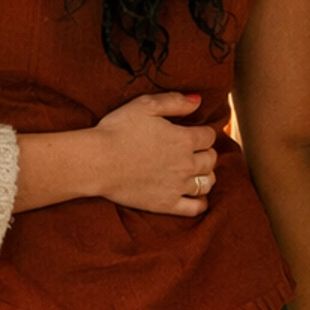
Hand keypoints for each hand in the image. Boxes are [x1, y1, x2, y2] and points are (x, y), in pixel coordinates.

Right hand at [92, 93, 218, 216]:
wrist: (98, 161)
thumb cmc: (118, 129)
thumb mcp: (145, 105)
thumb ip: (175, 101)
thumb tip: (198, 101)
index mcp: (184, 139)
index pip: (209, 136)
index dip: (205, 132)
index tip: (197, 131)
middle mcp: (186, 164)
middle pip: (210, 159)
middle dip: (207, 152)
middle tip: (196, 150)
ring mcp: (178, 186)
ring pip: (207, 182)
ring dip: (206, 174)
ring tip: (197, 170)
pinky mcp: (167, 204)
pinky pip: (195, 207)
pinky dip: (201, 201)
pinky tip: (197, 196)